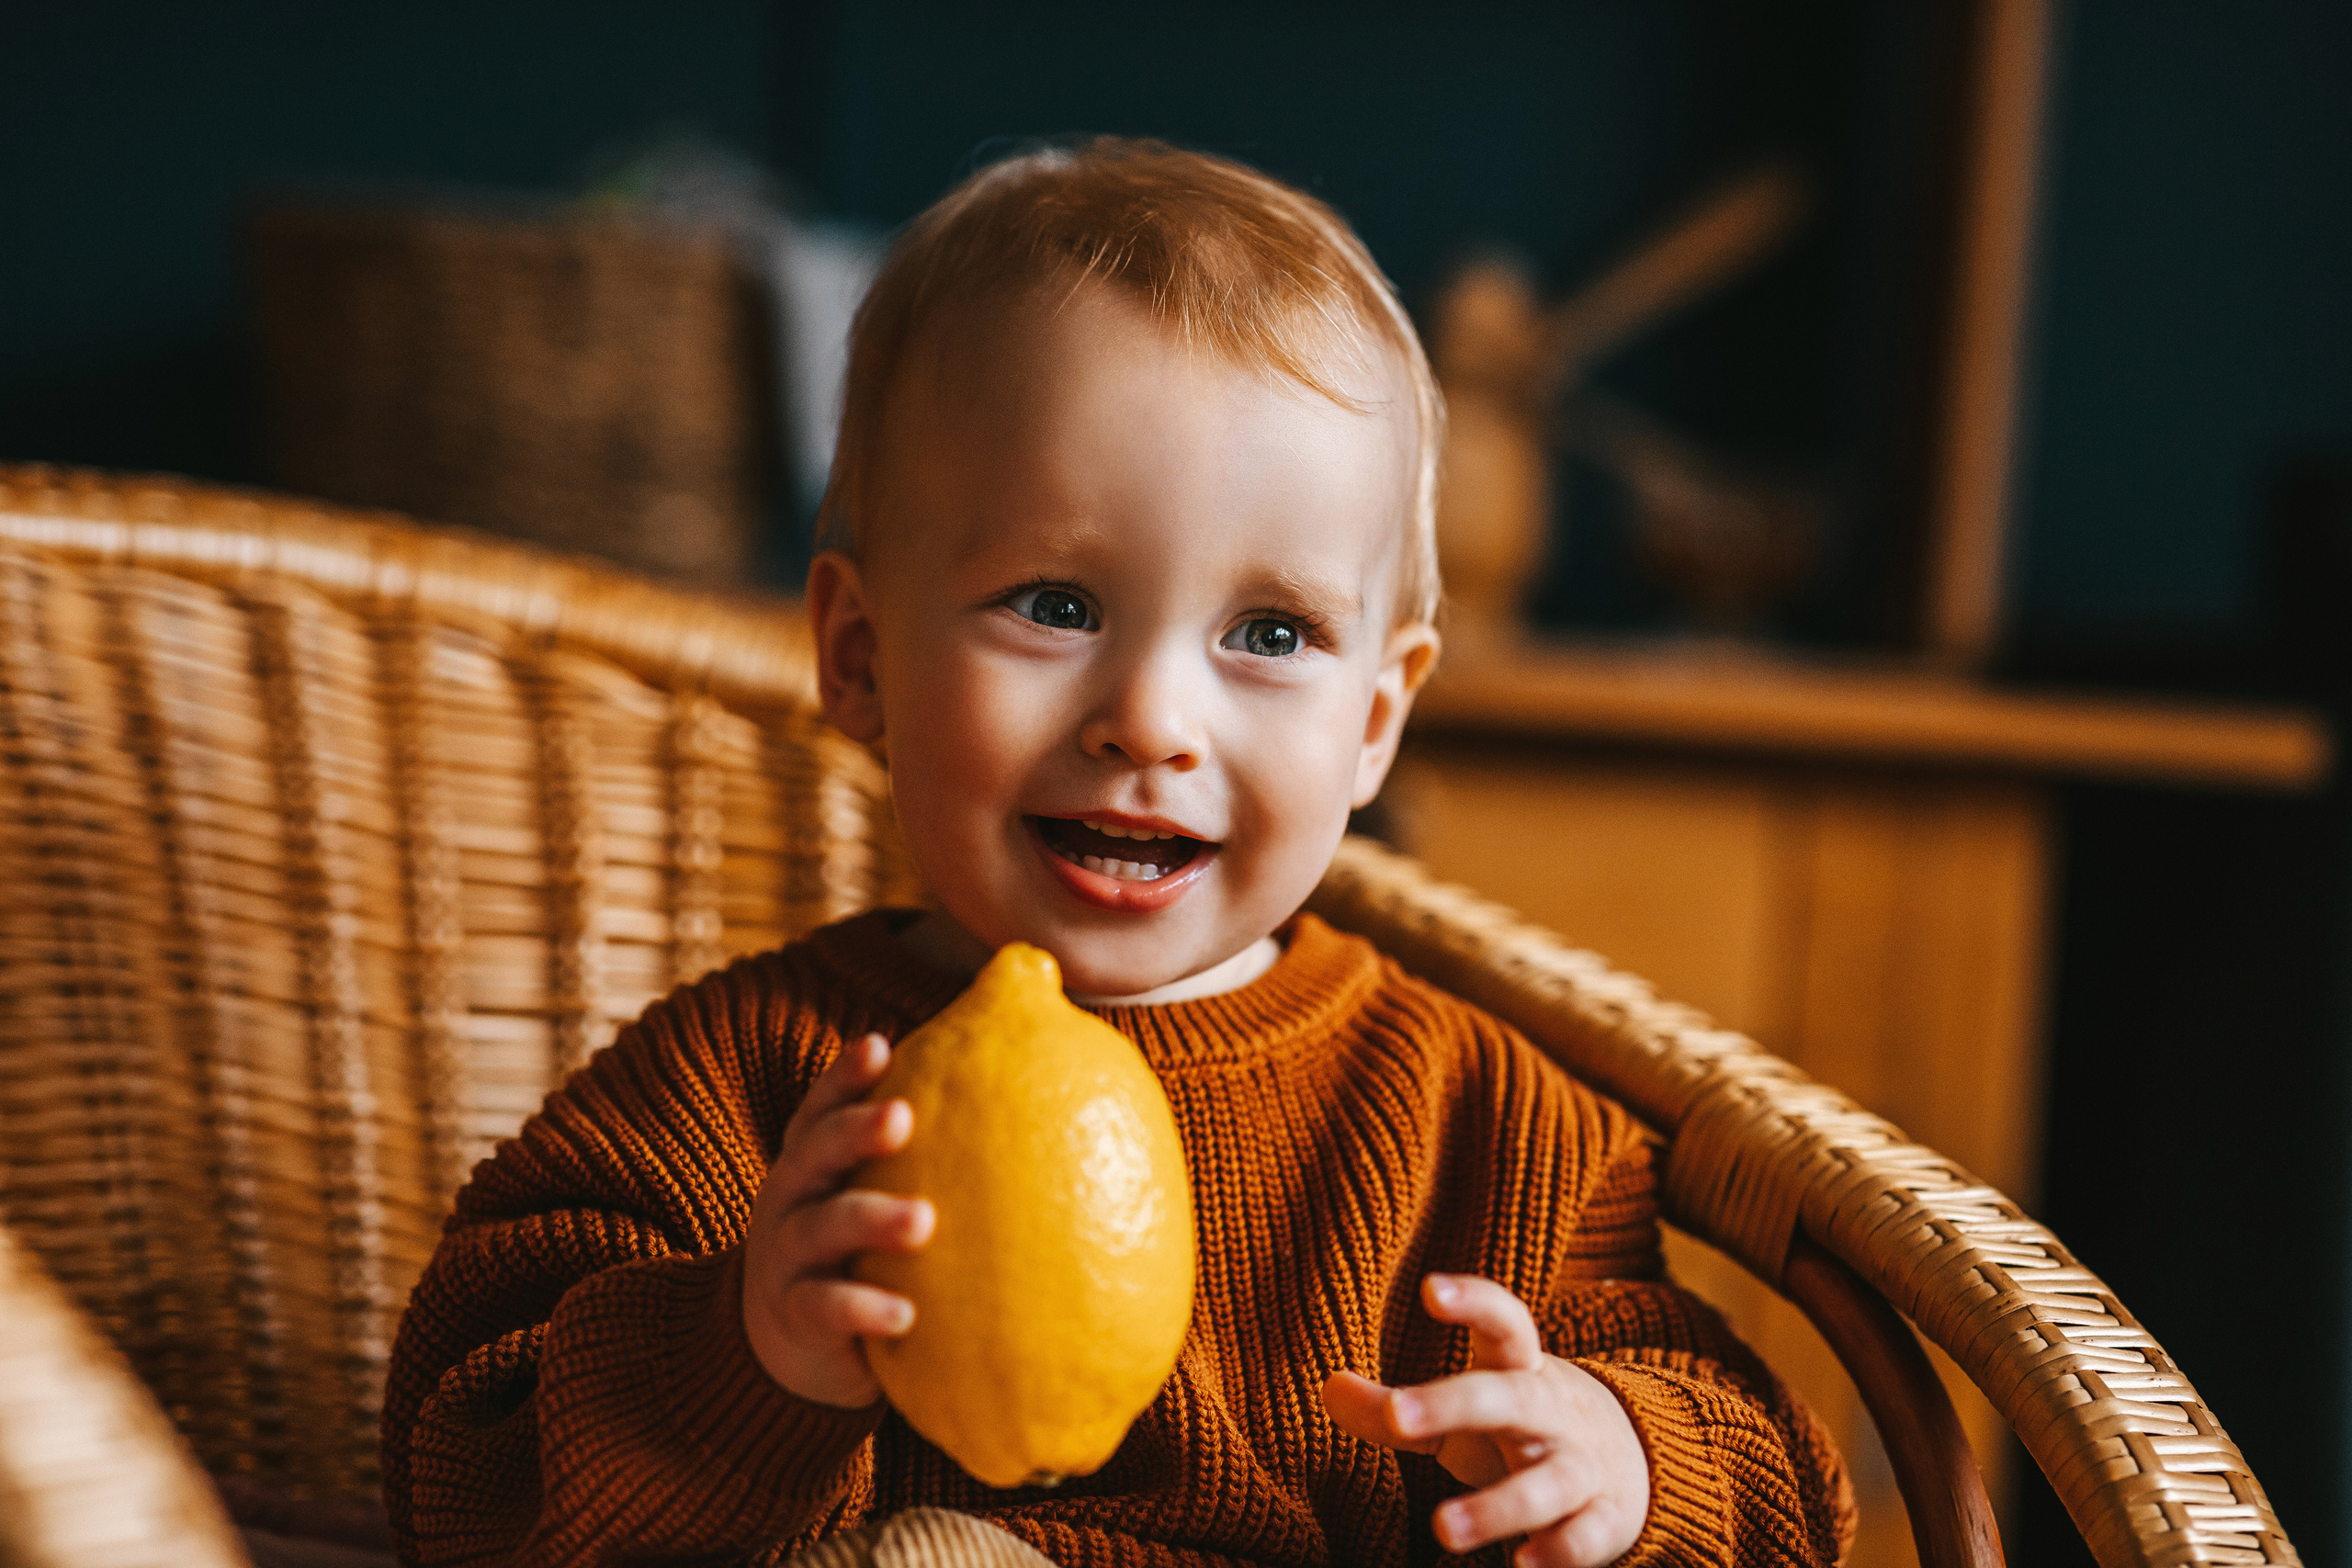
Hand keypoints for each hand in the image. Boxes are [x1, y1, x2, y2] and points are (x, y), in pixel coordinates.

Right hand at [741, 1032, 934, 1406]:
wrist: (795, 1338)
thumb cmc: (860, 1242)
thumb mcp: (872, 1187)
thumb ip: (924, 1147)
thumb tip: (1027, 1074)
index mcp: (815, 1158)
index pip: (823, 1107)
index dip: (844, 1076)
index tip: (879, 1046)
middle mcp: (792, 1195)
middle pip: (815, 1150)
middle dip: (855, 1130)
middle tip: (903, 1117)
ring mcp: (786, 1255)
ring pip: (821, 1227)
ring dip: (870, 1218)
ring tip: (923, 1219)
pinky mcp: (794, 1316)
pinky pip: (825, 1308)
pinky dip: (861, 1307)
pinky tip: (905, 1314)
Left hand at [1323, 1275, 1647, 1565]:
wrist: (1633, 1461)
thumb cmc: (1518, 1429)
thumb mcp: (1461, 1414)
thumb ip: (1395, 1411)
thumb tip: (1329, 1387)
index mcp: (1518, 1370)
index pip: (1504, 1323)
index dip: (1473, 1302)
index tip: (1430, 1289)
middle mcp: (1552, 1413)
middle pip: (1511, 1398)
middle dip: (1456, 1403)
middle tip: (1399, 1415)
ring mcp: (1583, 1466)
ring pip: (1548, 1482)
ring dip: (1497, 1507)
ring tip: (1440, 1528)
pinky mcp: (1605, 1519)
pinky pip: (1586, 1535)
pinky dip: (1559, 1551)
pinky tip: (1522, 1563)